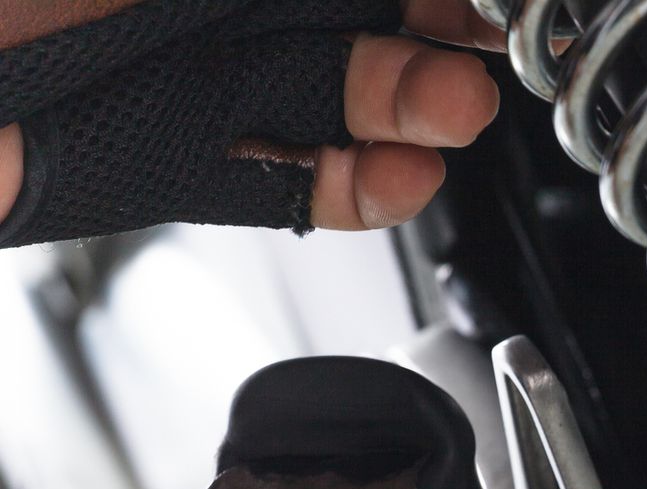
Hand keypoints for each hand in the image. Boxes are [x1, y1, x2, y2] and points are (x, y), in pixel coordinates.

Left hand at [0, 0, 502, 234]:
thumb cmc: (16, 6)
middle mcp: (199, 13)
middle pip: (342, 20)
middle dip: (423, 38)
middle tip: (477, 48)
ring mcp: (185, 82)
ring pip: (329, 100)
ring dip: (407, 111)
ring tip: (451, 114)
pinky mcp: (174, 165)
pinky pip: (284, 183)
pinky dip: (355, 188)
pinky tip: (403, 177)